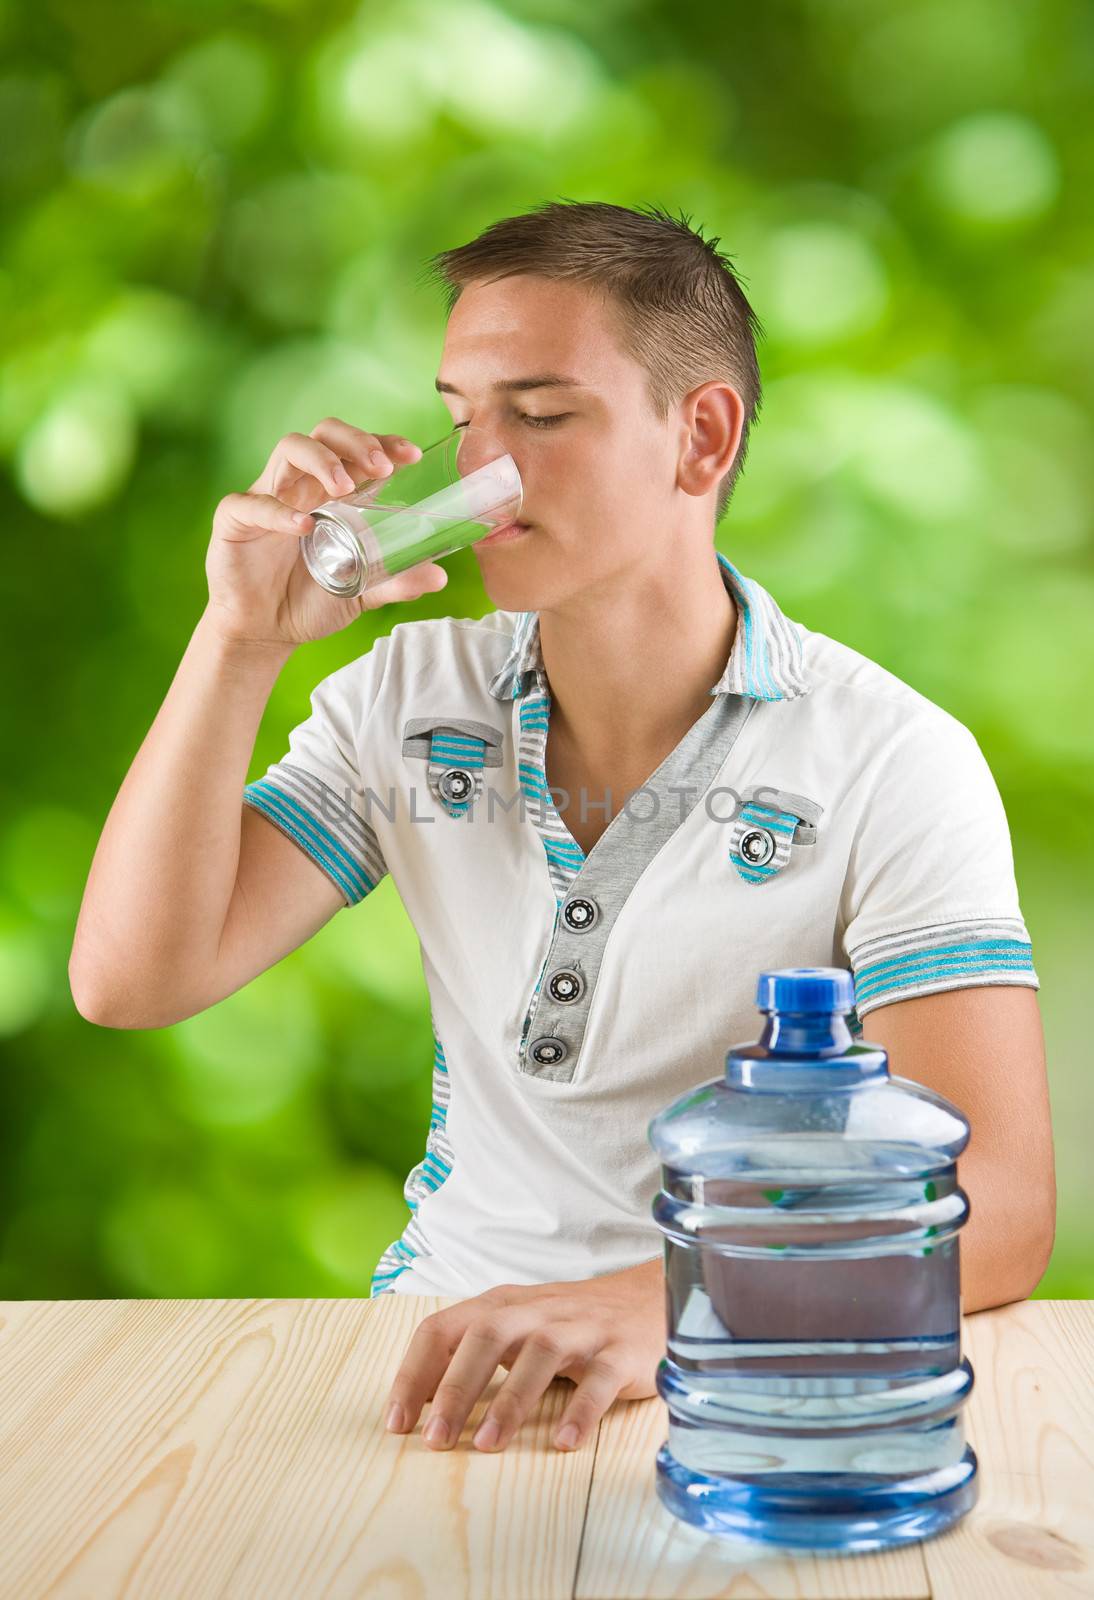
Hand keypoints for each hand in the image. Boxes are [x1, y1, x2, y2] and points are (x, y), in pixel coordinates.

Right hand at [205, 417, 447, 649]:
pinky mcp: (235, 520)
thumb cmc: (310, 601)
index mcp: (330, 493)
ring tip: (345, 486)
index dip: (382, 443)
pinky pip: (252, 503)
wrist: (265, 632)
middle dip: (356, 441)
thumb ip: (396, 580)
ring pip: (290, 448)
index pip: (356, 450)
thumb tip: (439, 575)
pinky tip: (304, 526)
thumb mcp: (362, 591)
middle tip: (381, 467)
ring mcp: (267, 497)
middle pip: (324, 434)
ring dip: (322, 460)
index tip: (410, 456)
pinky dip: (278, 511)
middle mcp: (300, 486)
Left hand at [382, 1257, 664, 1453]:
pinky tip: (563, 1442)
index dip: (414, 1373)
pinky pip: (599, 1380)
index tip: (397, 1422)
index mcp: (502, 1306)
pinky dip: (580, 1410)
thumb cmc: (571, 1325)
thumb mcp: (517, 1327)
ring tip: (486, 1445)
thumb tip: (418, 1404)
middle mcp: (537, 1312)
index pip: (443, 1329)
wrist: (649, 1299)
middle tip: (435, 1441)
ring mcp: (581, 1330)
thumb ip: (473, 1352)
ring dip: (510, 1401)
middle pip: (486, 1336)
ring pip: (540, 1354)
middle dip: (455, 1388)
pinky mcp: (620, 1352)